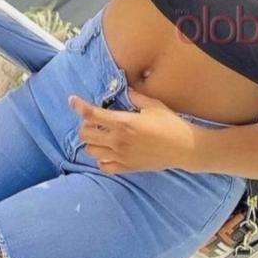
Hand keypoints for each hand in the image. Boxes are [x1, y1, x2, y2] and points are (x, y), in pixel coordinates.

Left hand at [68, 89, 194, 173]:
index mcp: (124, 122)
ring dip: (92, 142)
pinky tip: (109, 152)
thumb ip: (137, 98)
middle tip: (96, 120)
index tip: (72, 100)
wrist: (185, 148)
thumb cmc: (171, 124)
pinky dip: (101, 159)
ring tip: (102, 136)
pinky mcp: (127, 168)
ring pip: (91, 151)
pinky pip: (104, 166)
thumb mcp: (155, 106)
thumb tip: (127, 90)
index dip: (79, 106)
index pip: (93, 114)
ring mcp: (122, 156)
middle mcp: (119, 140)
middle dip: (86, 124)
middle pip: (86, 134)